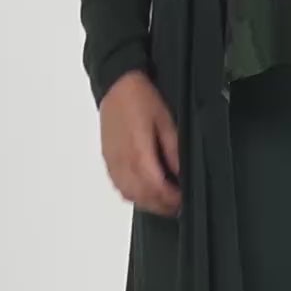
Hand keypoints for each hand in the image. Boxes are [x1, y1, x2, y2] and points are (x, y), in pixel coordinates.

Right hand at [99, 69, 181, 217]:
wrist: (116, 84)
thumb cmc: (142, 99)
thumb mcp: (166, 121)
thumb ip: (173, 150)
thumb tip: (180, 174)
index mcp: (138, 152)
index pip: (155, 187)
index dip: (170, 198)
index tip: (183, 201)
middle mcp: (122, 161)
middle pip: (141, 195)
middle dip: (160, 205)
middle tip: (177, 206)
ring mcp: (112, 162)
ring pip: (128, 194)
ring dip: (146, 202)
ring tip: (163, 201)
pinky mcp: (107, 159)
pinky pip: (118, 186)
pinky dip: (132, 195)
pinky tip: (144, 192)